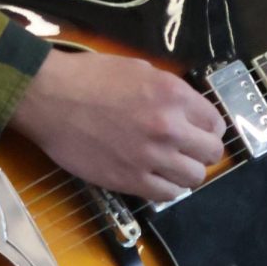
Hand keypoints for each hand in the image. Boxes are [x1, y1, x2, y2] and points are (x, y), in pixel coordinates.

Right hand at [9, 48, 225, 200]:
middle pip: (211, 153)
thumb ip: (168, 91)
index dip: (208, 127)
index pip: (214, 122)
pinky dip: (166, 188)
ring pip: (194, 178)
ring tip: (171, 165)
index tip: (199, 130)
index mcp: (173, 94)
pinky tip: (155, 177)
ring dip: (186, 171)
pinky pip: (167, 195)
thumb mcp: (139, 70)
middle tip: (188, 149)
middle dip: (203, 151)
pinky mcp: (131, 181)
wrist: (51, 98)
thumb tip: (185, 109)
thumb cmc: (91, 77)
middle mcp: (169, 127)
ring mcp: (151, 158)